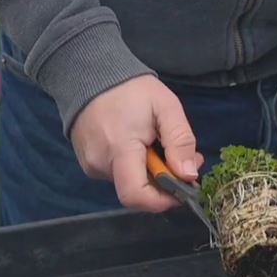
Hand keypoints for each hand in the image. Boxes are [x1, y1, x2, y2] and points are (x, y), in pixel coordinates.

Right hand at [71, 75, 201, 211]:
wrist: (91, 74)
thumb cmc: (131, 89)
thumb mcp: (166, 107)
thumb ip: (180, 141)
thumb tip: (188, 175)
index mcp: (119, 149)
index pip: (136, 196)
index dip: (162, 201)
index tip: (182, 188)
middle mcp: (100, 163)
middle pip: (137, 191)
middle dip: (163, 181)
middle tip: (180, 157)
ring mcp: (91, 165)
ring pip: (129, 183)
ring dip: (150, 172)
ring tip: (158, 143)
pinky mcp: (88, 164)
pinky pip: (117, 174)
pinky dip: (134, 166)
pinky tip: (140, 144)